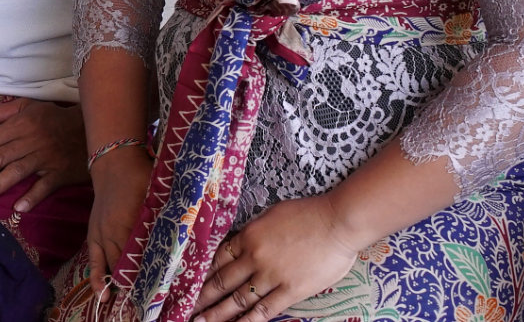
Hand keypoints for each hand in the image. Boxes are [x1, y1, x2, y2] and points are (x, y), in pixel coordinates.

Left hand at [0, 99, 87, 212]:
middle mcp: (29, 140)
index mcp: (19, 124)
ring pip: (17, 171)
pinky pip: (45, 186)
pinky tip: (18, 208)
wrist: (94, 128)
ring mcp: (45, 158)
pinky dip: (33, 196)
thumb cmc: (53, 118)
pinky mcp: (61, 173)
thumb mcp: (26, 107)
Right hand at [82, 145, 153, 302]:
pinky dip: (97, 277)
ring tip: (132, 303)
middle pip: (128, 265)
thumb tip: (185, 236)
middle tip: (151, 302)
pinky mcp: (93, 233)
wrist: (114, 161)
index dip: (153, 273)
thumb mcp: (158, 194)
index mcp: (132, 221)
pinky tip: (102, 295)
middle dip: (139, 283)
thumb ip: (167, 215)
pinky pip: (93, 260)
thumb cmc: (141, 175)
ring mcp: (101, 233)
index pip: (144, 255)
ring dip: (122, 283)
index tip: (163, 289)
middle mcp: (114, 231)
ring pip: (112, 266)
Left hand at [192, 195, 360, 321]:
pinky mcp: (290, 290)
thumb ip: (255, 232)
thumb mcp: (272, 215)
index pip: (218, 258)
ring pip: (238, 299)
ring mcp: (271, 275)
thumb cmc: (309, 213)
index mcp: (248, 235)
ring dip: (218, 313)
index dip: (203, 273)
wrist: (337, 221)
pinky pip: (264, 310)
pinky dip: (248, 321)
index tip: (190, 284)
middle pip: (222, 281)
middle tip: (186, 309)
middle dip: (203, 297)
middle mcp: (254, 257)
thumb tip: (243, 242)